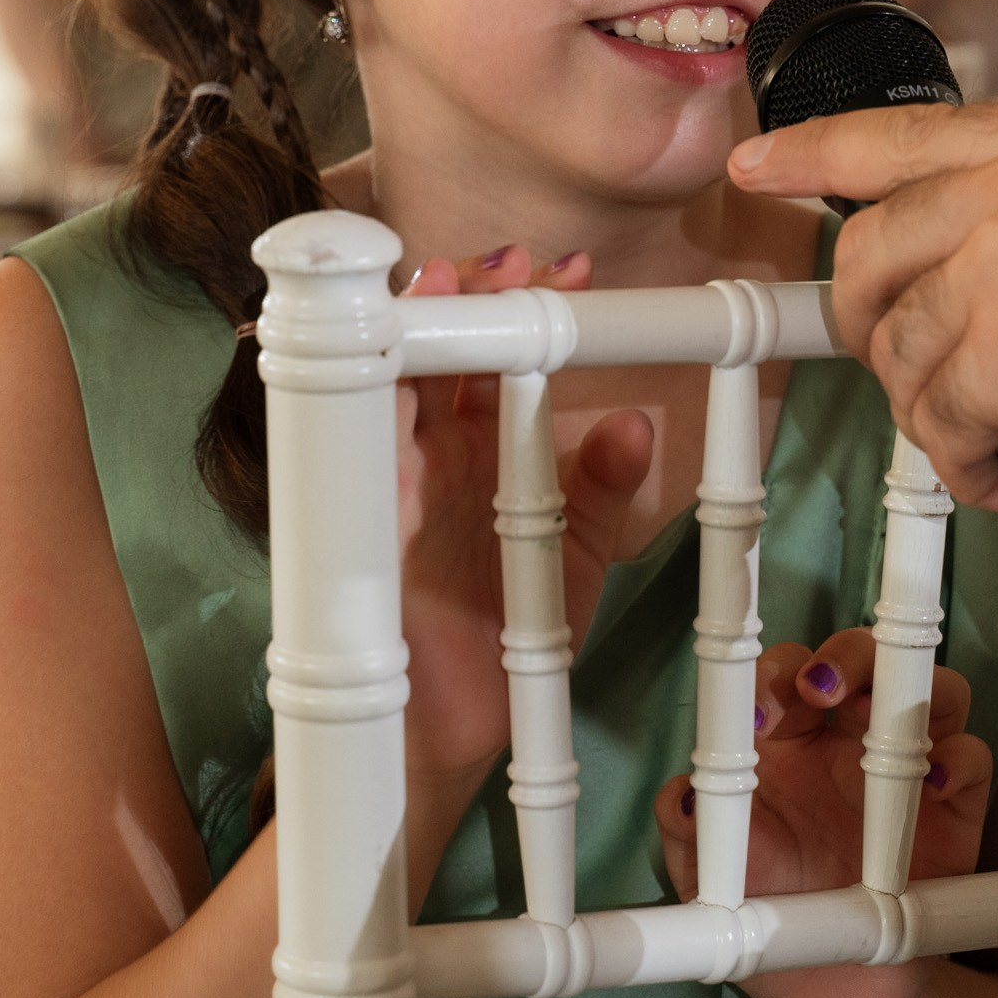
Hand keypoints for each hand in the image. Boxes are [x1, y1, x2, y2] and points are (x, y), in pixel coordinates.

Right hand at [395, 247, 649, 798]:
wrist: (458, 734)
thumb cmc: (507, 635)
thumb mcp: (577, 555)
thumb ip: (605, 491)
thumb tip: (634, 423)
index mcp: (478, 450)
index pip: (496, 357)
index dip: (526, 308)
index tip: (572, 272)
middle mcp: (430, 458)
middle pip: (436, 354)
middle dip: (465, 299)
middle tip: (507, 263)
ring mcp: (393, 491)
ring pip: (389, 390)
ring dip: (413, 336)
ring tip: (443, 287)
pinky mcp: (367, 539)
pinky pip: (363, 475)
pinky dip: (378, 430)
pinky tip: (400, 392)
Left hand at [653, 637, 989, 997]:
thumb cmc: (770, 922)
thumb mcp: (713, 887)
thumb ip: (691, 837)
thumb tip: (680, 798)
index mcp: (785, 745)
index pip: (783, 677)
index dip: (773, 676)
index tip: (759, 712)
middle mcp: (847, 742)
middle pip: (859, 662)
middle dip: (843, 657)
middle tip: (820, 689)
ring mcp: (907, 768)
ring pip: (926, 689)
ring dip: (907, 684)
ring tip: (875, 714)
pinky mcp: (956, 807)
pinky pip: (970, 759)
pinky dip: (961, 755)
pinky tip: (937, 777)